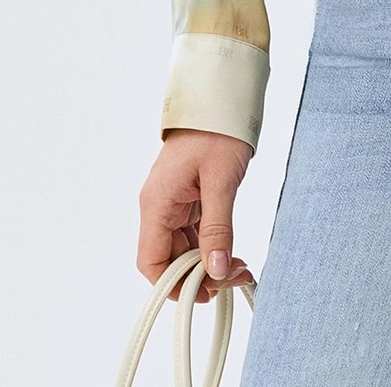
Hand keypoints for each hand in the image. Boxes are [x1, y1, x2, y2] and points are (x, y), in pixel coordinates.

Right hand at [138, 129, 256, 302]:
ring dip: (207, 261)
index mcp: (157, 203)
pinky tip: (231, 252)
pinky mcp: (189, 196)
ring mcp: (174, 201)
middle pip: (168, 258)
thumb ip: (218, 228)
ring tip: (239, 268)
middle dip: (198, 274)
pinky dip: (211, 244)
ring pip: (183, 247)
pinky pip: (194, 231)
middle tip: (233, 278)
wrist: (222, 97)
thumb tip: (216, 270)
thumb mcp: (221, 181)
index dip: (172, 285)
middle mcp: (160, 205)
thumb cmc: (216, 130)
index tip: (204, 293)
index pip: (151, 261)